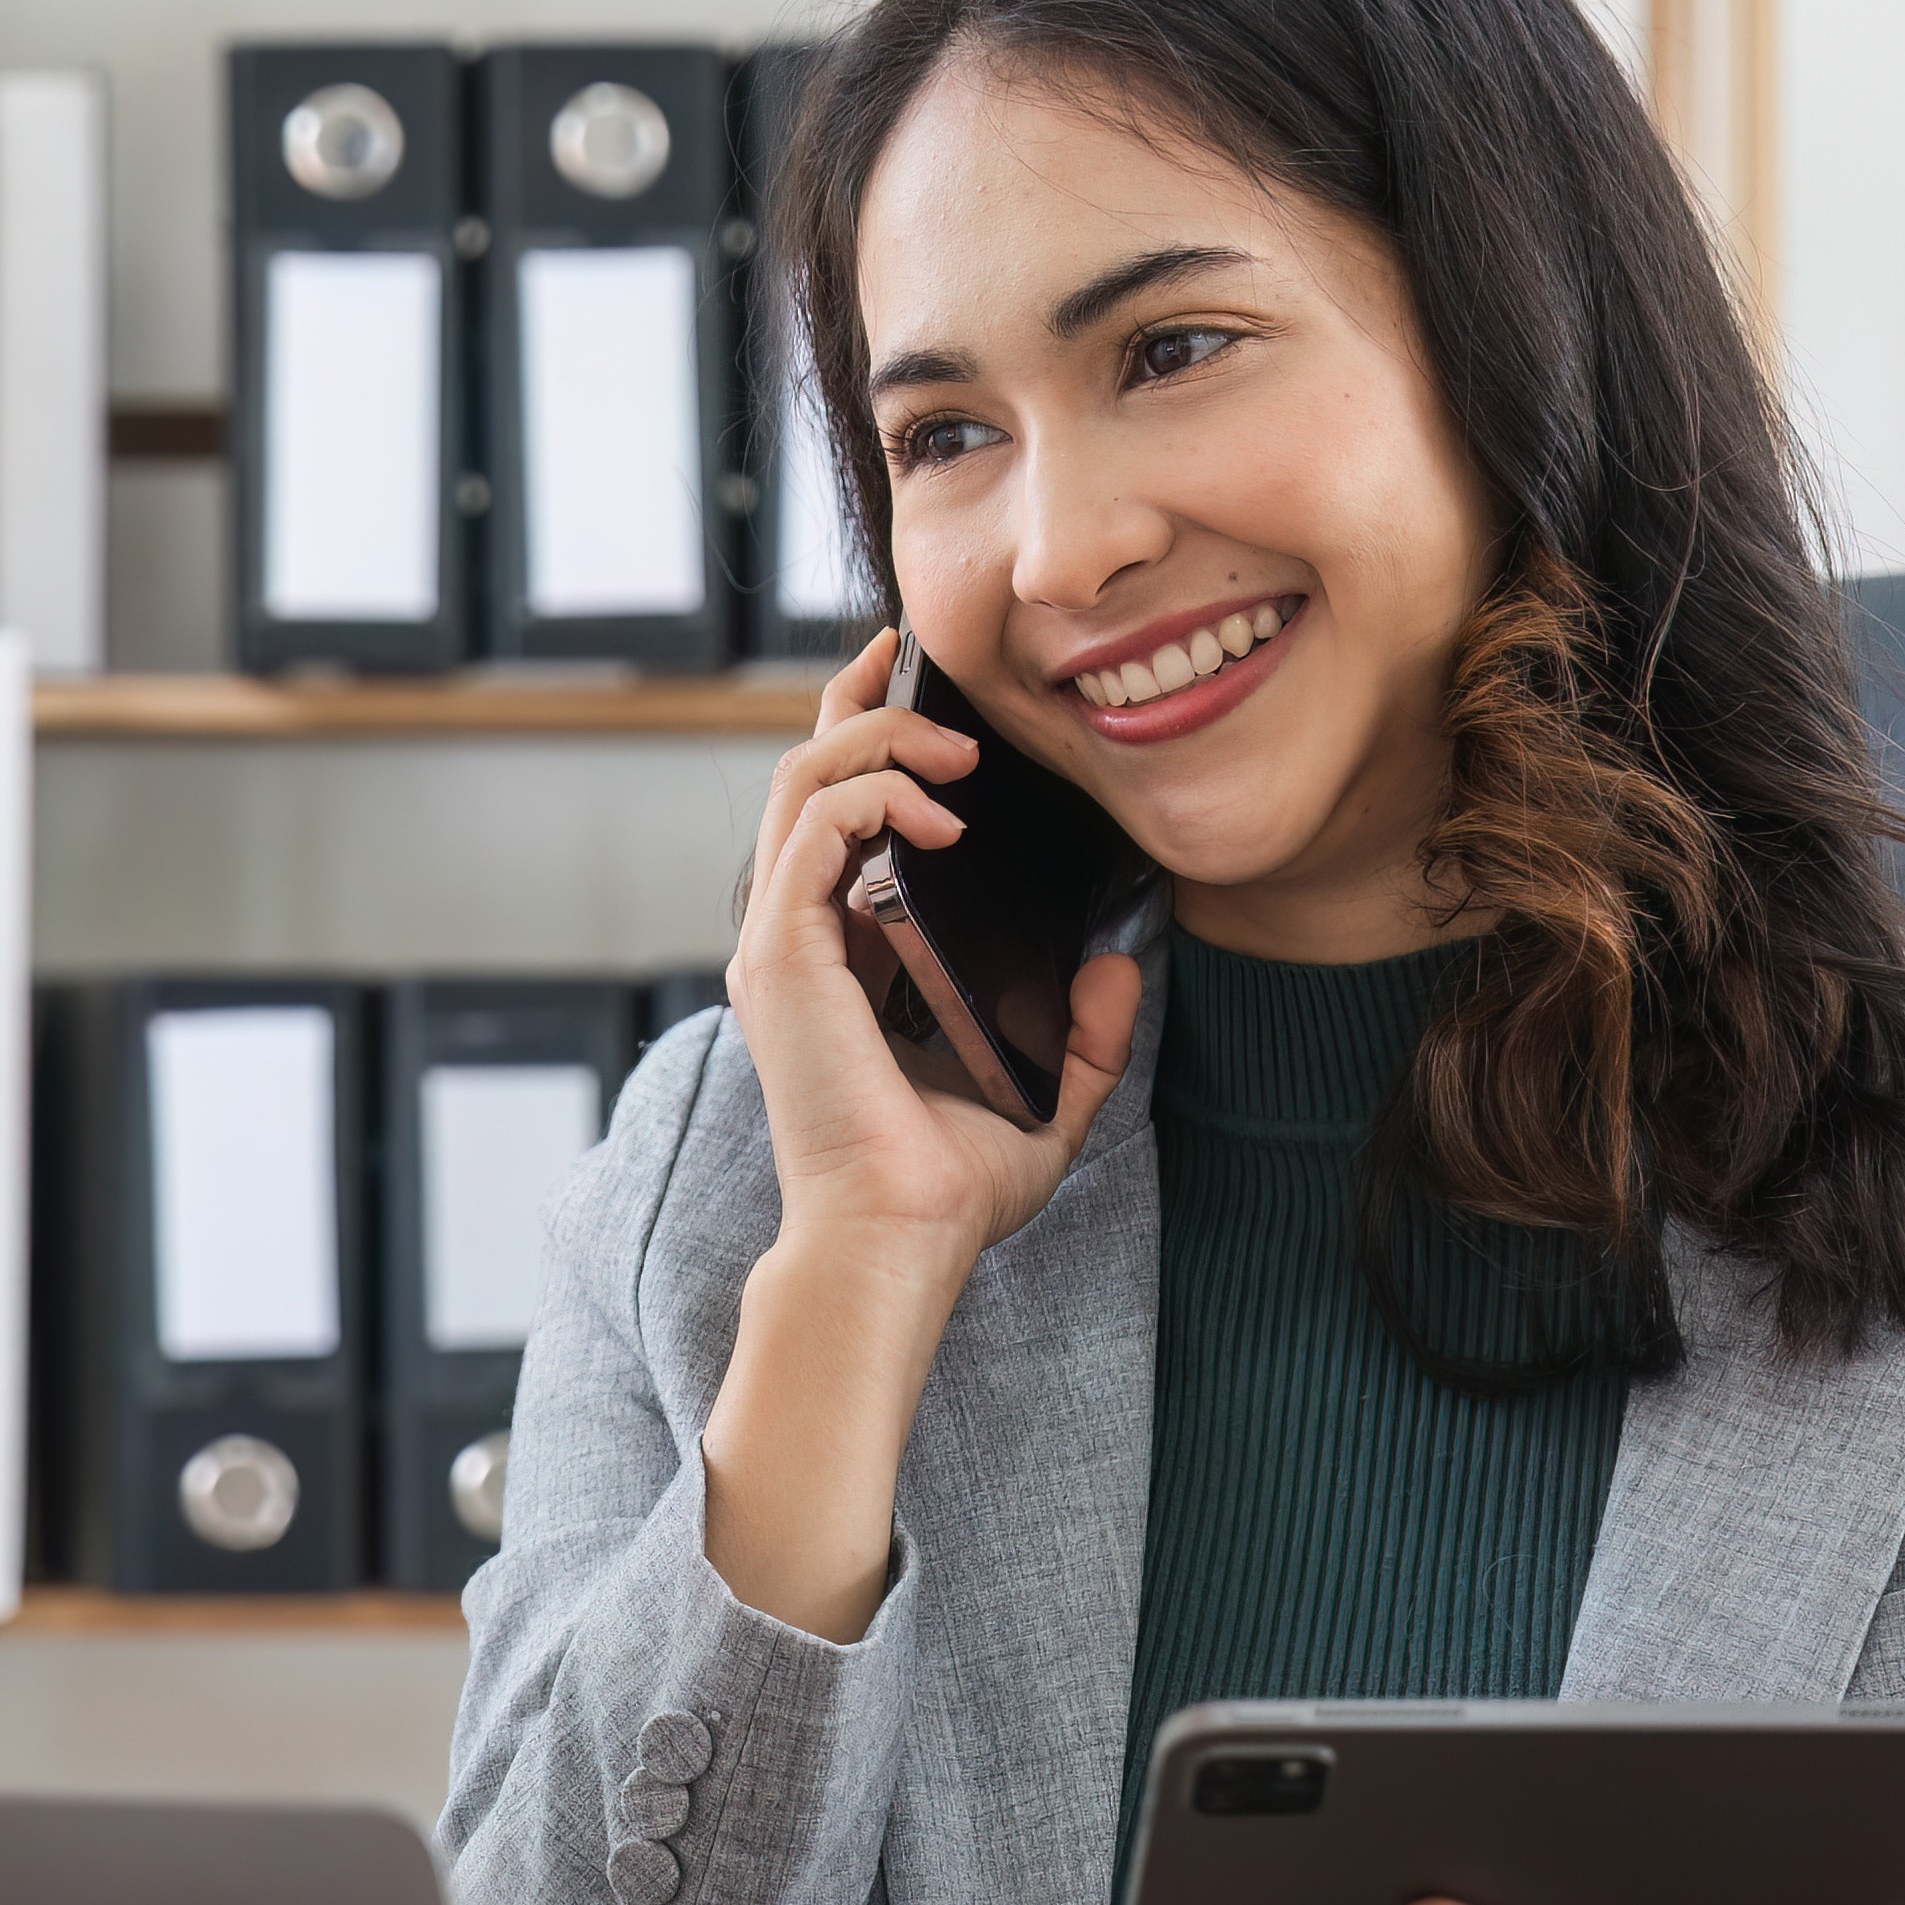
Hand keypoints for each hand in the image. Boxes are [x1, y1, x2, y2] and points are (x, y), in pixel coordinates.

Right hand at [692, 635, 1148, 1640]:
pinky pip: (817, 829)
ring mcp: (781, 944)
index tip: (927, 687)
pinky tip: (944, 812)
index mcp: (841, 958)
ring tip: (958, 752)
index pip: (837, 818)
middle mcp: (797, 940)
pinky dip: (876, 795)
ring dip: (879, 741)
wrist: (899, 1242)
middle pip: (805, 774)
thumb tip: (1123, 961)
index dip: (871, 737)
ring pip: (803, 782)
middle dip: (861, 701)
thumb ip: (1085, 1033)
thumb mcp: (1046, 1099)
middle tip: (924, 662)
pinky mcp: (783, 954)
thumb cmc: (949, 1189)